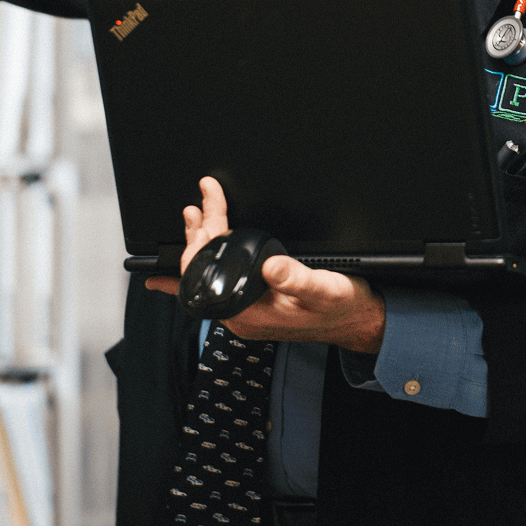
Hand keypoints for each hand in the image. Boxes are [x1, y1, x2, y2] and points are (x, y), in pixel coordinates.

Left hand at [144, 177, 386, 353]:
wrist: (357, 323)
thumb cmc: (343, 308)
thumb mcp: (325, 289)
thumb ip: (296, 279)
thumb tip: (270, 264)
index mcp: (249, 312)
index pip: (210, 269)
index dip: (206, 233)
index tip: (208, 205)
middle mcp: (239, 316)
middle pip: (202, 271)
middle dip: (197, 233)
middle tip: (199, 202)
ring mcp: (243, 312)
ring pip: (207, 276)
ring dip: (199, 245)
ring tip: (194, 217)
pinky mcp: (251, 307)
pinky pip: (214, 288)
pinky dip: (198, 271)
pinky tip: (169, 277)